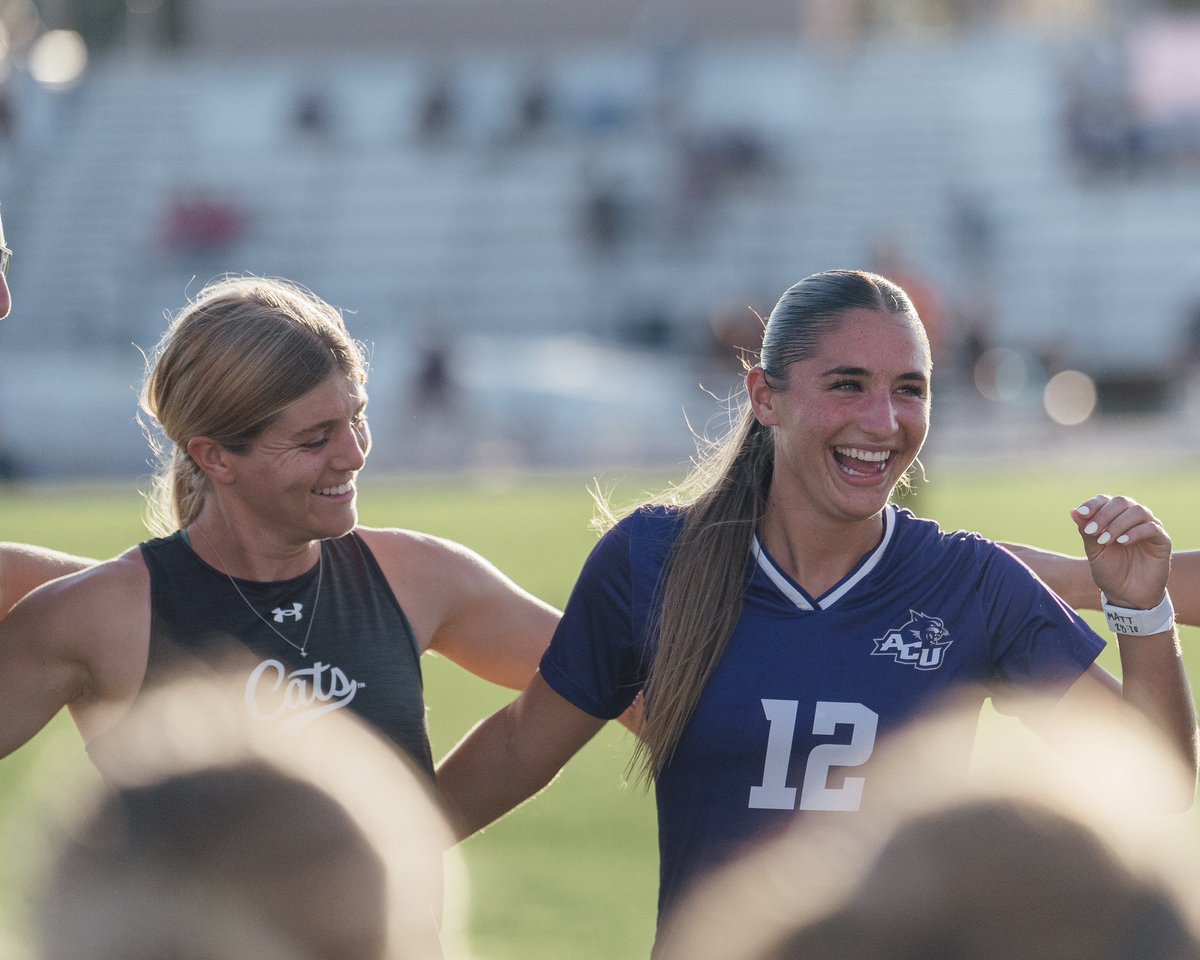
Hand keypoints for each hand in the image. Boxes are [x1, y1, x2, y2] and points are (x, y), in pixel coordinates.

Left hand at [1073, 494, 1170, 609]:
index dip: (1094, 504)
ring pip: (1138, 511)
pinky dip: (1135, 532)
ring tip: (1106, 540)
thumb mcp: (1094, 551)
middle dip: (1104, 514)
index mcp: (1114, 518)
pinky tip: (1122, 542)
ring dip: (1118, 523)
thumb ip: (1086, 531)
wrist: (1126, 595)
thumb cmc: (1109, 571)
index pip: (1105, 500)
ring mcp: (1149, 527)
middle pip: (1122, 501)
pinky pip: (1152, 527)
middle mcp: (1132, 518)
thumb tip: (1074, 511)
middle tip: (1093, 531)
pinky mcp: (1162, 540)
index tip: (1083, 513)